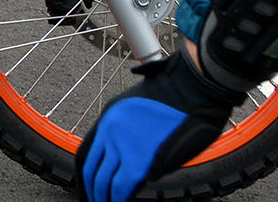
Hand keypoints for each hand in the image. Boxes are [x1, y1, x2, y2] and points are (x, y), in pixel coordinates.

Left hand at [77, 55, 240, 201]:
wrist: (191, 88)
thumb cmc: (175, 95)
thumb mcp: (138, 106)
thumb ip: (128, 131)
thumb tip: (128, 156)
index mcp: (108, 118)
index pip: (87, 154)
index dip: (87, 175)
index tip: (89, 188)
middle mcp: (109, 132)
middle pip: (92, 170)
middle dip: (93, 190)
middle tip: (96, 201)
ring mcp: (123, 147)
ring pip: (103, 181)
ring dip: (104, 197)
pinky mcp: (140, 162)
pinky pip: (121, 188)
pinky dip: (118, 199)